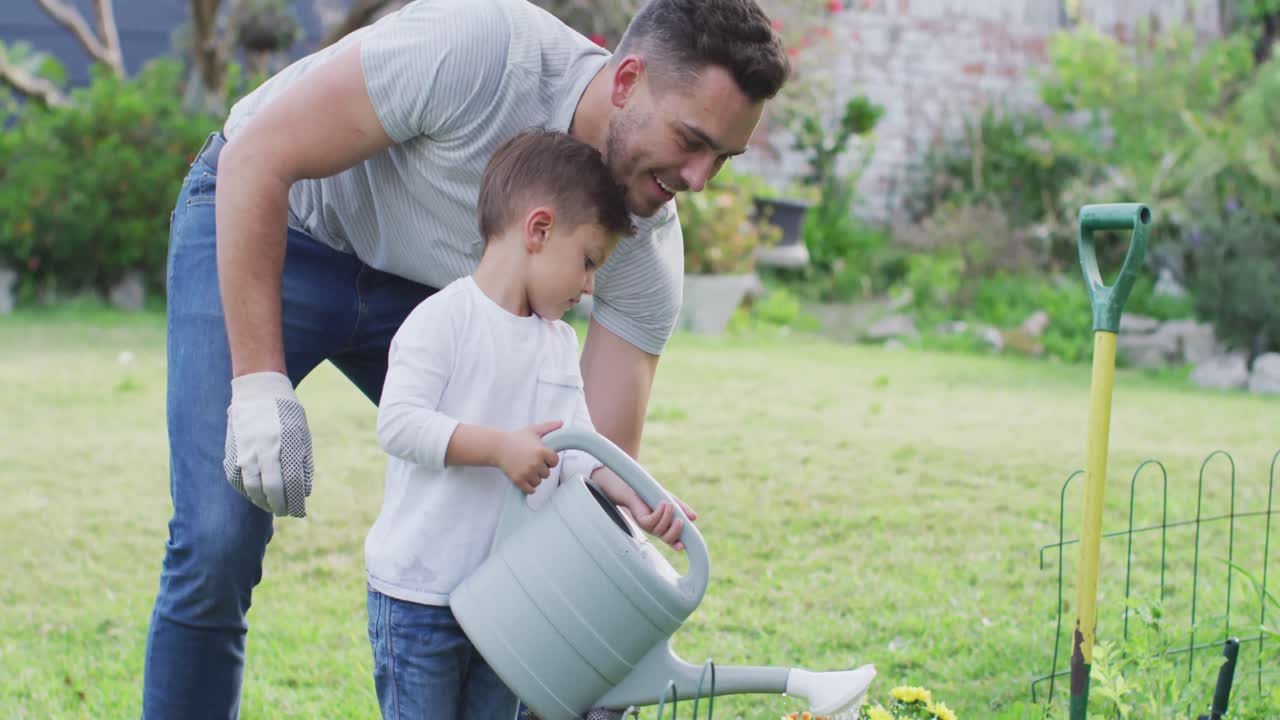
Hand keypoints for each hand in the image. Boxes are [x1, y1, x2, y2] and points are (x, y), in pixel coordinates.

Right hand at [223, 371, 313, 516]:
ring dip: (262, 502)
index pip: (292, 483)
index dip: (296, 501)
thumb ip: (303, 463)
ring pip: (252, 487)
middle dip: (280, 506)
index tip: (300, 511)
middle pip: (272, 488)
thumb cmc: (286, 414)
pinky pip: (237, 479)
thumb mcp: (302, 434)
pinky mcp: (232, 451)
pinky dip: (247, 491)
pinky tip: (256, 494)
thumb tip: (304, 492)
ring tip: (271, 507)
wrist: (257, 391)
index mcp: (286, 443)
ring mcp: (245, 451)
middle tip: (285, 512)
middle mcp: (264, 449)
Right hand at [497, 420, 561, 493]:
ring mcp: (527, 473)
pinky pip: (530, 490)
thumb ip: (549, 426)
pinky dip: (529, 487)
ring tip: (527, 468)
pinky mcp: (518, 480)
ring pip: (539, 482)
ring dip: (535, 477)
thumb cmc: (517, 438)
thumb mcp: (533, 430)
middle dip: (541, 469)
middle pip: (547, 473)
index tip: (542, 457)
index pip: (555, 462)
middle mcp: (535, 463)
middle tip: (532, 462)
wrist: (498, 446)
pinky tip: (525, 479)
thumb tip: (561, 422)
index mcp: (541, 451)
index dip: (550, 460)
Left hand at [591, 467, 696, 550]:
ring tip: (669, 504)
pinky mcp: (640, 520)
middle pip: (668, 539)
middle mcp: (656, 528)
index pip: (672, 539)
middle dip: (675, 532)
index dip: (678, 544)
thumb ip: (682, 509)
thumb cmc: (651, 493)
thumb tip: (694, 518)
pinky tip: (662, 504)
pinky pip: (651, 523)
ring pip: (660, 531)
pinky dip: (659, 514)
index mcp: (664, 526)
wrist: (634, 486)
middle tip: (681, 521)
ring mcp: (647, 526)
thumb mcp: (671, 500)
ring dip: (667, 518)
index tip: (684, 545)